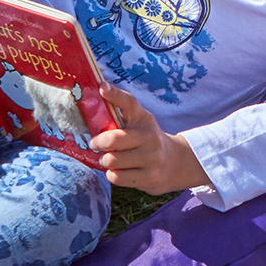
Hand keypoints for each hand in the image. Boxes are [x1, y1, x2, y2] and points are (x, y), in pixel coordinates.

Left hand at [92, 85, 211, 193]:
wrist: (175, 162)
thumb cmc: (145, 140)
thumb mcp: (137, 124)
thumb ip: (117, 117)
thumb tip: (90, 105)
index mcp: (143, 119)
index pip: (129, 103)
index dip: (114, 94)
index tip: (102, 88)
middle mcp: (149, 136)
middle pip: (113, 139)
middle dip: (98, 143)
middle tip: (96, 144)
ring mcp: (151, 158)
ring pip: (112, 160)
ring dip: (105, 161)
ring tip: (110, 159)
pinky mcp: (150, 177)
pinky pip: (117, 177)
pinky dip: (113, 174)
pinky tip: (120, 171)